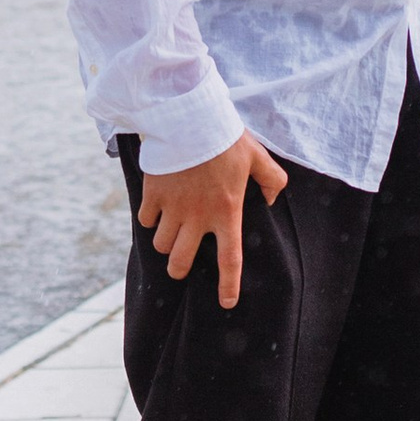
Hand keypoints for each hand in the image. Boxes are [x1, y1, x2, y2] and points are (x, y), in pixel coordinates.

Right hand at [136, 130, 289, 307]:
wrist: (189, 117)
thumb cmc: (225, 137)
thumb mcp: (257, 155)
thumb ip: (272, 179)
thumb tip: (274, 199)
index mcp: (226, 211)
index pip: (229, 258)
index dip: (228, 284)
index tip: (226, 303)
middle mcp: (197, 217)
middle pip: (180, 262)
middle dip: (178, 269)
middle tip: (180, 262)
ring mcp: (172, 208)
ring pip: (161, 245)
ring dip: (165, 242)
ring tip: (171, 229)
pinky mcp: (152, 195)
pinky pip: (145, 220)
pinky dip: (150, 219)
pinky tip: (156, 208)